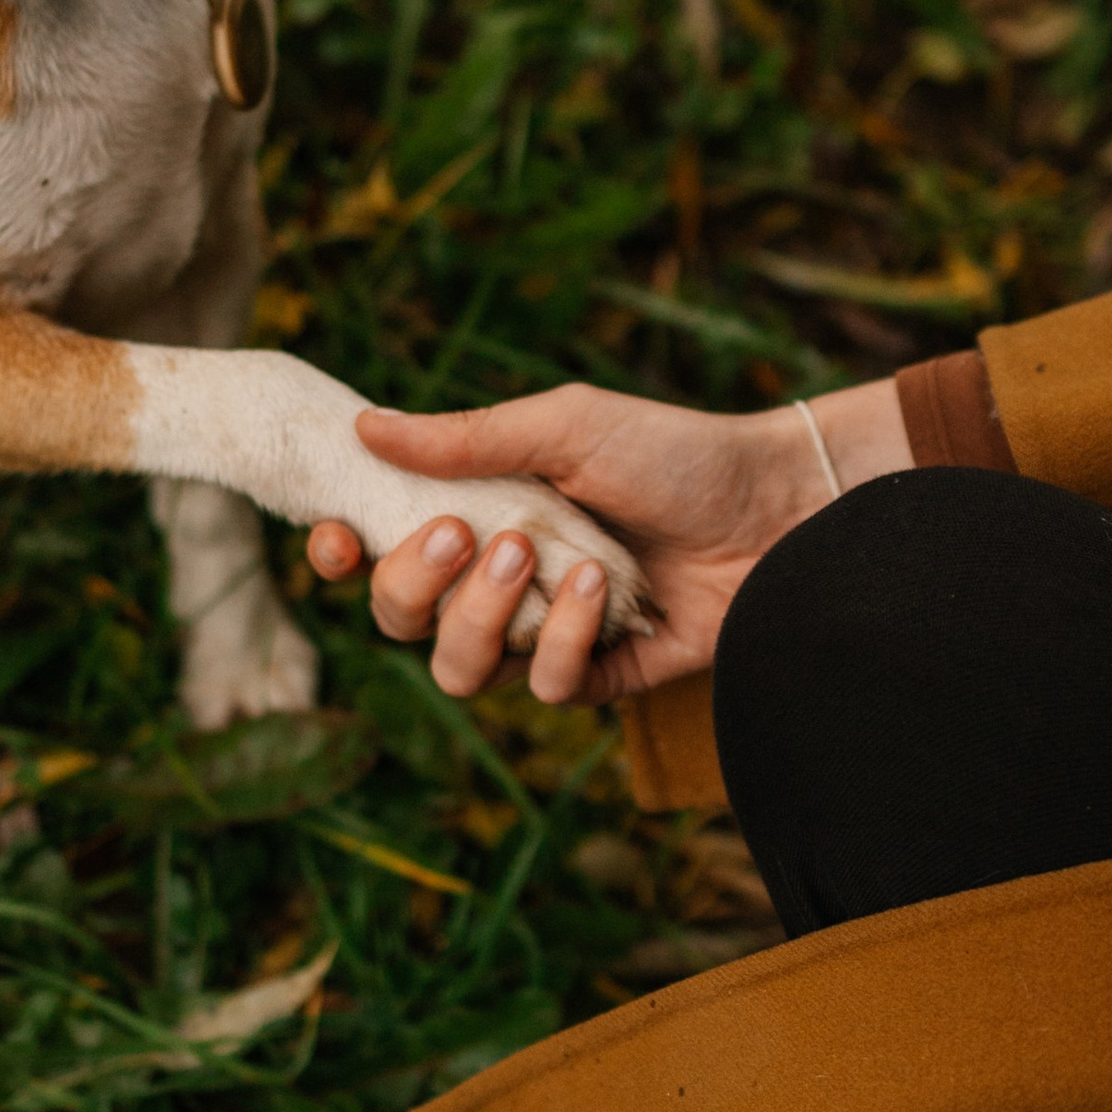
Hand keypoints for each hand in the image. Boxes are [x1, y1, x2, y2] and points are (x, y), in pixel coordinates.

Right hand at [306, 377, 907, 703]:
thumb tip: (364, 424)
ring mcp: (542, 635)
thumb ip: (463, 438)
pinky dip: (563, 639)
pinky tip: (601, 592)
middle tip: (465, 532)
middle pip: (399, 621)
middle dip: (413, 582)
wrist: (776, 506)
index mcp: (476, 518)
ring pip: (457, 669)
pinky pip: (541, 686)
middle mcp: (498, 583)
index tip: (335, 537)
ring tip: (535, 556)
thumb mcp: (565, 427)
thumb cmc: (673, 453)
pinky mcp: (595, 676)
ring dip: (484, 615)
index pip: (374, 555)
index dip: (338, 557)